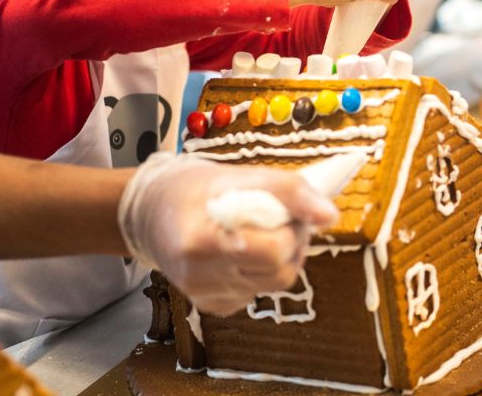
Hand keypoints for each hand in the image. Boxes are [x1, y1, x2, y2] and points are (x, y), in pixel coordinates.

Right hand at [119, 154, 338, 315]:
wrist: (151, 214)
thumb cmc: (193, 189)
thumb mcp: (237, 175)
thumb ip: (287, 190)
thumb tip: (330, 215)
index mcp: (200, 241)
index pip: (273, 250)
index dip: (291, 228)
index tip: (287, 209)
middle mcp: (199, 277)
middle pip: (279, 273)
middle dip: (292, 243)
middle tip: (283, 219)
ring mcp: (206, 296)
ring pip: (273, 284)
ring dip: (282, 257)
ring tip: (266, 231)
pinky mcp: (214, 306)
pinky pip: (257, 292)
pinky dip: (262, 270)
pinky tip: (246, 250)